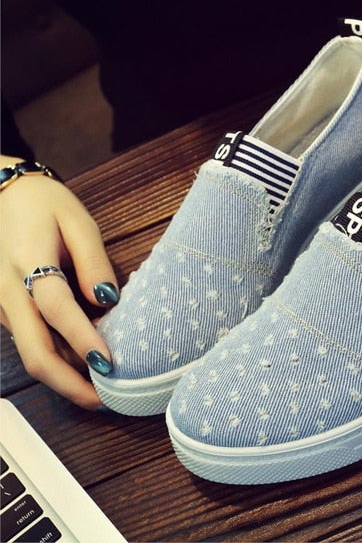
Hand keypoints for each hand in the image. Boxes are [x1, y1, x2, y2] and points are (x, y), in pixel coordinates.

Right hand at [0, 165, 117, 409]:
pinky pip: (28, 342)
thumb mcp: (77, 221)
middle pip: (33, 350)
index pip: (56, 308)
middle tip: (105, 400)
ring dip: (64, 375)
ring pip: (30, 352)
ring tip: (102, 387)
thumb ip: (93, 261)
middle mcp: (8, 292)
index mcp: (28, 262)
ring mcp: (0, 304)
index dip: (82, 337)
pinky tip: (82, 361)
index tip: (108, 363)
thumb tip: (108, 300)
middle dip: (70, 384)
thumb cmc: (43, 204)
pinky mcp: (1, 310)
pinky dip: (55, 357)